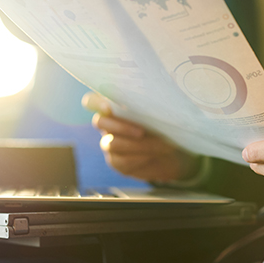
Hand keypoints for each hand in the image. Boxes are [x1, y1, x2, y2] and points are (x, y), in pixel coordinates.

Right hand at [82, 92, 200, 182]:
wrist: (171, 152)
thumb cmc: (164, 126)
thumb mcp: (160, 114)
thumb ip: (150, 108)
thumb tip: (156, 106)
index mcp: (114, 106)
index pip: (92, 101)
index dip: (95, 103)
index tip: (108, 107)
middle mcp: (107, 124)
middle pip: (99, 122)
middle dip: (121, 127)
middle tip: (142, 132)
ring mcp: (109, 143)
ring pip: (112, 144)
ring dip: (137, 145)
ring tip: (159, 145)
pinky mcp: (116, 161)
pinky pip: (122, 161)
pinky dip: (139, 158)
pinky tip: (151, 156)